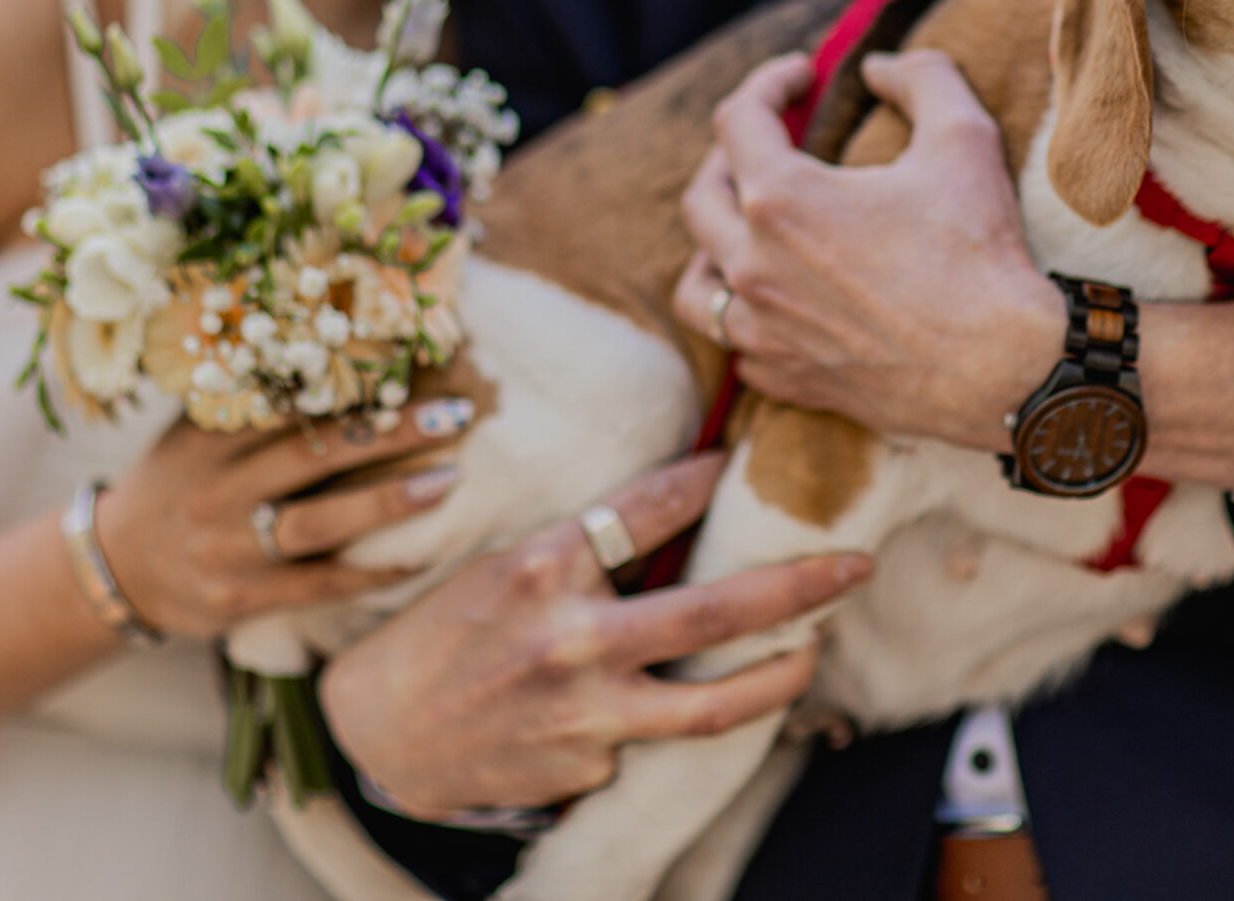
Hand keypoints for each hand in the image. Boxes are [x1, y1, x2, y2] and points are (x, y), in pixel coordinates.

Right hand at [93, 401, 473, 641]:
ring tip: (448, 482)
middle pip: (313, 457)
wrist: (115, 568)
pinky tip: (420, 558)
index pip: (286, 404)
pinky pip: (319, 587)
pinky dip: (372, 573)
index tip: (410, 364)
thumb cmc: (176, 482)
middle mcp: (218, 491)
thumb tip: (324, 334)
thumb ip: (249, 396)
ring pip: (319, 525)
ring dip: (389, 503)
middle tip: (454, 415)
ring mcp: (228, 549)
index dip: (350, 385)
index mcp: (209, 438)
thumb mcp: (194, 431)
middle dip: (389, 435)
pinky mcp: (241, 599)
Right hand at [318, 453, 869, 816]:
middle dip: (798, 587)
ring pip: (712, 705)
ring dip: (779, 676)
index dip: (706, 480)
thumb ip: (583, 549)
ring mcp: (584, 715)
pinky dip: (673, 718)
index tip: (743, 463)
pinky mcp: (587, 770)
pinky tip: (673, 701)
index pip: (648, 508)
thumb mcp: (502, 566)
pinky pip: (652, 741)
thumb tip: (683, 511)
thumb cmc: (442, 634)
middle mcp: (571, 641)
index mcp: (542, 568)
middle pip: (714, 613)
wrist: (379, 734)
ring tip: (813, 651)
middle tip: (855, 565)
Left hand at [674, 50, 1062, 450]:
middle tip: (773, 142)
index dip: (768, 83)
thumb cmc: (979, 253)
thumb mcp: (963, 138)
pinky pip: (735, 344)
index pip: (737, 120)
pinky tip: (780, 300)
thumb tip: (881, 67)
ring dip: (712, 246)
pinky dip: (745, 315)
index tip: (803, 76)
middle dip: (729, 156)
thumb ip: (921, 78)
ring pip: (696, 285)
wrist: (1004, 369)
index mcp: (780, 200)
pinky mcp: (787, 377)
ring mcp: (764, 330)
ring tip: (747, 229)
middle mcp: (754, 266)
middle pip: (700, 198)